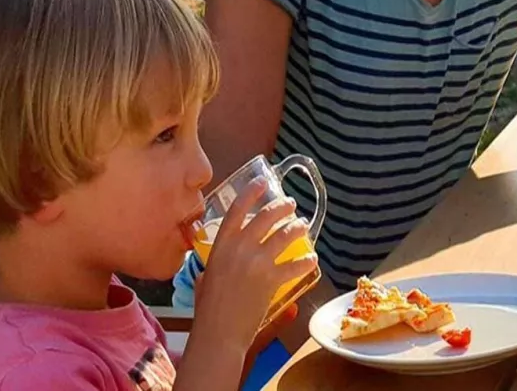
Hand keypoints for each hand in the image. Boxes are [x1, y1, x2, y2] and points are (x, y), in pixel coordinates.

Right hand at [191, 182, 317, 355]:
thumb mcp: (204, 283)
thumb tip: (210, 270)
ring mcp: (256, 262)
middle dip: (282, 207)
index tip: (263, 181)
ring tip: (303, 226)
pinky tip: (312, 259)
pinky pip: (296, 264)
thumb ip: (210, 270)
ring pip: (285, 234)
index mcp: (220, 247)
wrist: (218, 334)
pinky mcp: (272, 279)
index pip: (236, 210)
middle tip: (291, 205)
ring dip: (297, 228)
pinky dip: (307, 261)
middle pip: (266, 216)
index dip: (251, 192)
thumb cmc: (208, 312)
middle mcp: (239, 249)